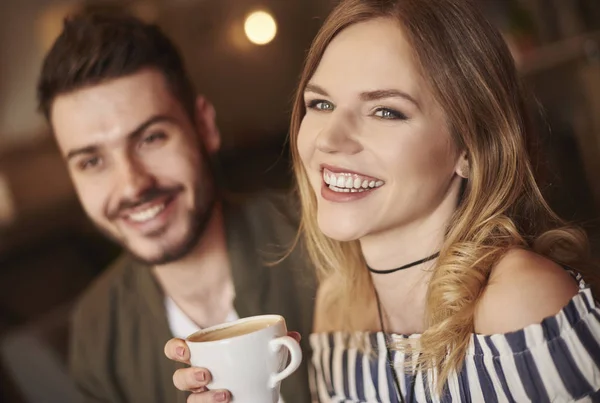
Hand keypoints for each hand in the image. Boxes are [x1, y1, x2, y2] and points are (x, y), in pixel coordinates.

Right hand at [164, 331, 300, 402]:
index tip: (186, 350)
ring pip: (190, 402)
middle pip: (178, 379)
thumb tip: (294, 335)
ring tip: (224, 395)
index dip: (175, 349)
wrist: (257, 394)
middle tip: (207, 375)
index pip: (176, 350)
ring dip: (204, 399)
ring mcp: (204, 398)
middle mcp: (199, 379)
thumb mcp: (263, 353)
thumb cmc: (253, 366)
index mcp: (204, 355)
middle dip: (188, 377)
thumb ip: (276, 344)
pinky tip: (230, 402)